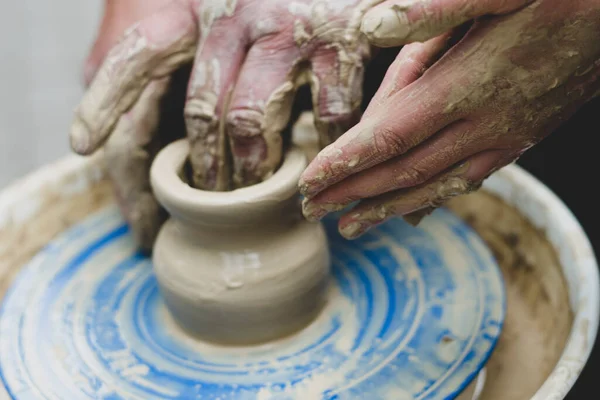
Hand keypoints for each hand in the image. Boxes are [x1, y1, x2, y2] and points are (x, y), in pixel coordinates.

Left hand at [71, 0, 374, 248]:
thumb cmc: (285, 8)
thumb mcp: (230, 20)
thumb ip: (196, 57)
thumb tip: (145, 117)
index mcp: (201, 12)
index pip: (140, 54)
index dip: (107, 99)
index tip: (83, 143)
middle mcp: (237, 15)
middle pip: (202, 111)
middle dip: (208, 167)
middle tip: (216, 199)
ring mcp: (288, 29)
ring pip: (253, 121)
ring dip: (256, 169)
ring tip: (261, 192)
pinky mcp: (340, 43)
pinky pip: (321, 116)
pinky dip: (319, 147)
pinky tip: (318, 159)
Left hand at [300, 0, 599, 238]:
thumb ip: (434, 10)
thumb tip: (374, 23)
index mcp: (467, 84)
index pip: (389, 136)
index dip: (346, 163)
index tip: (310, 183)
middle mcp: (484, 123)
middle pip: (403, 172)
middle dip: (353, 193)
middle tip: (313, 210)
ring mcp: (504, 139)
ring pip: (435, 187)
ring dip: (388, 210)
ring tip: (351, 225)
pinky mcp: (519, 141)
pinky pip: (467, 181)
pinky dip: (433, 200)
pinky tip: (413, 213)